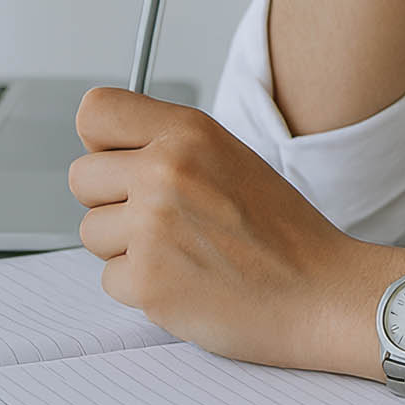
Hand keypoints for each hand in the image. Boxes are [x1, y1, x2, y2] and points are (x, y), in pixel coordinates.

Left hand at [70, 88, 399, 375]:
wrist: (322, 292)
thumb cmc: (283, 232)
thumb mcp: (230, 158)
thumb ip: (169, 147)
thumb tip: (107, 155)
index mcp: (188, 132)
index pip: (95, 112)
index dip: (103, 143)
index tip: (121, 163)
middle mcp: (166, 169)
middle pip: (82, 178)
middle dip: (112, 202)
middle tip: (161, 220)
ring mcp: (153, 225)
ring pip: (92, 231)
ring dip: (126, 248)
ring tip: (182, 252)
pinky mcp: (147, 280)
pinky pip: (109, 279)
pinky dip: (142, 287)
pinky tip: (187, 281)